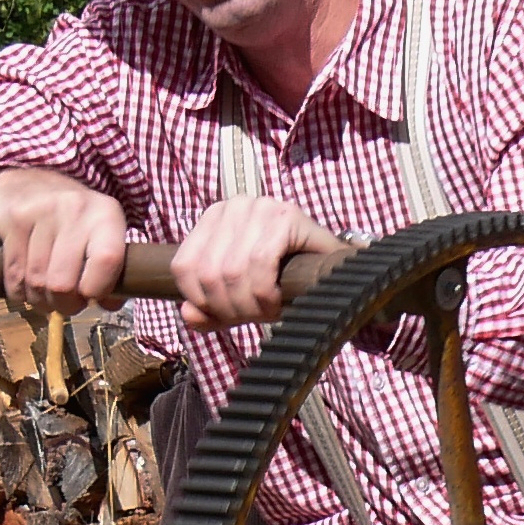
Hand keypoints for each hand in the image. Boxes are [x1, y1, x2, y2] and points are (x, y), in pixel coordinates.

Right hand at [0, 168, 127, 314]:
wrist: (27, 181)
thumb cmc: (75, 220)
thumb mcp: (103, 235)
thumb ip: (113, 271)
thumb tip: (108, 304)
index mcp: (106, 214)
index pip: (107, 260)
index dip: (97, 290)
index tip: (91, 297)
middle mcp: (74, 209)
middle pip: (63, 282)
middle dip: (65, 304)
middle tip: (67, 304)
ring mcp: (40, 212)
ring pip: (36, 282)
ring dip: (41, 301)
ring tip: (48, 298)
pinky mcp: (13, 220)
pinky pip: (14, 274)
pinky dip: (20, 292)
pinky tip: (26, 290)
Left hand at [168, 196, 352, 332]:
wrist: (339, 271)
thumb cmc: (288, 280)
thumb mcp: (241, 296)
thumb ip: (210, 308)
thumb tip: (189, 315)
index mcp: (214, 218)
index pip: (184, 267)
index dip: (202, 302)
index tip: (229, 317)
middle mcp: (233, 205)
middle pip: (209, 273)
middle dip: (231, 308)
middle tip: (255, 318)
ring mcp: (259, 207)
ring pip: (231, 271)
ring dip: (250, 305)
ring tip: (268, 312)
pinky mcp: (285, 215)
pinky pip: (260, 263)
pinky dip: (266, 292)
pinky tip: (278, 300)